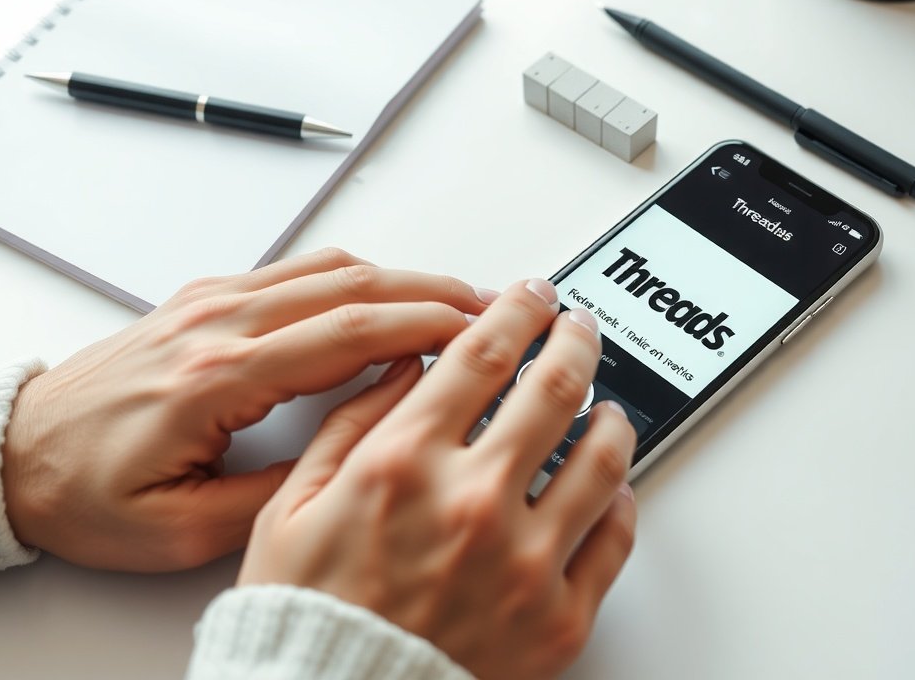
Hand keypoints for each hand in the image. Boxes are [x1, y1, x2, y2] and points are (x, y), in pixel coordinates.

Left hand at [2, 248, 493, 571]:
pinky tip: (387, 294)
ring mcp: (211, 304)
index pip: (347, 333)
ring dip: (401, 278)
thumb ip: (277, 493)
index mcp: (216, 377)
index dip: (425, 327)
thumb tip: (355, 462)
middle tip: (494, 306)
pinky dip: (357, 276)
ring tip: (456, 300)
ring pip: (329, 269)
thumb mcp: (183, 529)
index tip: (480, 330)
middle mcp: (217, 325)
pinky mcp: (205, 301)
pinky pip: (297, 270)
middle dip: (434, 292)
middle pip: (352, 286)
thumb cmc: (84, 492)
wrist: (16, 455)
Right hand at [240, 278, 637, 679]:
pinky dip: (622, 500)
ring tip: (607, 406)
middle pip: (555, 389)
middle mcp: (471, 503)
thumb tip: (409, 366)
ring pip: (602, 460)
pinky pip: (614, 538)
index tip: (531, 296)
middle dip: (574, 341)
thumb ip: (353, 424)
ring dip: (612, 418)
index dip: (517, 311)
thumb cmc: (309, 616)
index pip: (484, 355)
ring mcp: (524, 562)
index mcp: (404, 466)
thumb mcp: (292, 507)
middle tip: (578, 328)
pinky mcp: (558, 617)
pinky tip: (612, 484)